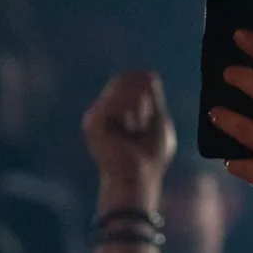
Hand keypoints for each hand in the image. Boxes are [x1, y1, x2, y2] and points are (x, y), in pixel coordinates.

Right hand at [83, 70, 176, 187]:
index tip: (150, 116)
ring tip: (136, 129)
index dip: (147, 89)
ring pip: (123, 85)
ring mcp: (96, 114)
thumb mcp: (158, 121)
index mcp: (118, 108)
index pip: (133, 78)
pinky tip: (129, 129)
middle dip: (144, 97)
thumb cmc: (151, 156)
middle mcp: (104, 108)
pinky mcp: (93, 121)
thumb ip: (153, 98)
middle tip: (143, 124)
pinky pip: (117, 100)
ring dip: (139, 106)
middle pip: (126, 78)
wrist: (138, 178)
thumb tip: (147, 74)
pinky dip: (130, 111)